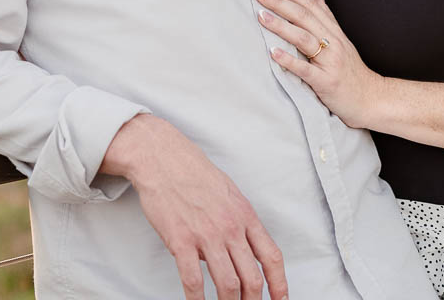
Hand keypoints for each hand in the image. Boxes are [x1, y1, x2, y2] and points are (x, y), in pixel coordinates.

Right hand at [101, 115, 288, 299]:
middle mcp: (231, 228)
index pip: (271, 257)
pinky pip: (193, 280)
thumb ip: (239, 222)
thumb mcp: (229, 193)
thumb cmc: (194, 174)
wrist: (163, 159)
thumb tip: (240, 247)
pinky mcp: (182, 241)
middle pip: (252, 279)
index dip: (279, 284)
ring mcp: (207, 236)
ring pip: (228, 284)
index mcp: (245, 216)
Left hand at [256, 0, 381, 128]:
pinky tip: (273, 52)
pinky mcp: (326, 82)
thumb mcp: (342, 41)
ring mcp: (330, 62)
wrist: (371, 99)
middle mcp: (333, 43)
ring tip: (261, 16)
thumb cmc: (352, 72)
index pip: (310, 6)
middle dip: (280, 3)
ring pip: (304, 38)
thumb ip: (327, 17)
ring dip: (281, 26)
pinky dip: (289, 60)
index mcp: (334, 32)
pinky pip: (305, 69)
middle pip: (304, 17)